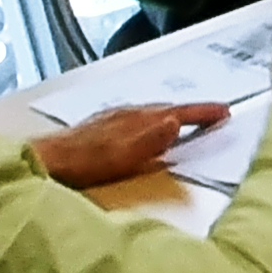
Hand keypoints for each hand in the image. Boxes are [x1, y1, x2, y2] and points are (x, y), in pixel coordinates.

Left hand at [30, 103, 227, 186]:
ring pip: (151, 112)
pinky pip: (136, 119)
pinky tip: (145, 129)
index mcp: (137, 120)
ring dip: (173, 114)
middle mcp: (126, 114)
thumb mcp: (120, 157)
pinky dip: (152, 121)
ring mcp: (113, 119)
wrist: (46, 162)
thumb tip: (175, 122)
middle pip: (167, 108)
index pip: (178, 112)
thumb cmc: (82, 163)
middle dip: (193, 110)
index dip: (202, 112)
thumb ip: (149, 140)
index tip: (224, 112)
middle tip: (214, 113)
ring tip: (187, 118)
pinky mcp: (102, 129)